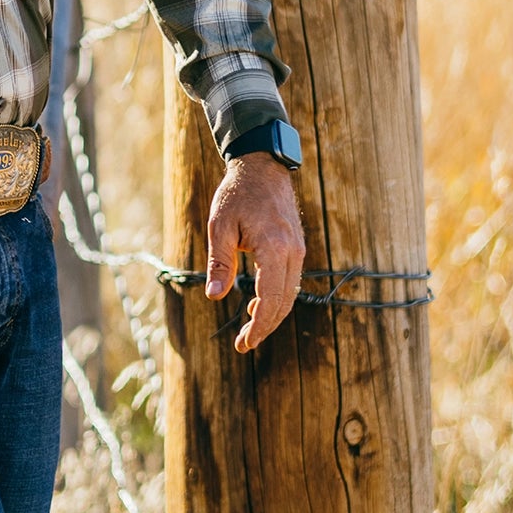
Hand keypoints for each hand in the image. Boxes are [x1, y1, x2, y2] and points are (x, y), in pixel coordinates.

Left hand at [205, 153, 305, 352]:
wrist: (262, 168)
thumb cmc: (236, 195)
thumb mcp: (219, 227)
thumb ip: (219, 263)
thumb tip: (213, 296)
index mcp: (275, 249)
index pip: (271, 299)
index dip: (258, 326)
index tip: (244, 344)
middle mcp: (293, 252)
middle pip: (284, 302)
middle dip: (264, 327)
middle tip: (243, 344)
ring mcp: (298, 250)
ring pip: (289, 294)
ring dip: (271, 315)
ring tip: (248, 331)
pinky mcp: (296, 248)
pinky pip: (289, 281)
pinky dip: (276, 298)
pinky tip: (256, 306)